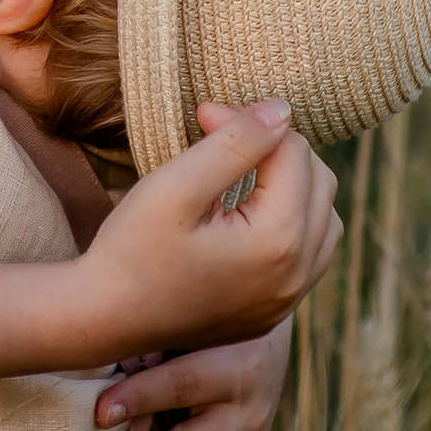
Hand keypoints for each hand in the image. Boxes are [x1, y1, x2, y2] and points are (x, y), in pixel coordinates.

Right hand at [67, 102, 338, 363]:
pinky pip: (310, 256)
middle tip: (221, 136)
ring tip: (245, 172)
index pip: (291, 151)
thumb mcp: (176, 185)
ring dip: (294, 185)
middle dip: (276, 148)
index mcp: (278, 241)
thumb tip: (280, 110)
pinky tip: (252, 214)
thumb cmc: (132, 249)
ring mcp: (288, 300)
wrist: (105, 319)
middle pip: (319, 180)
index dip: (248, 120)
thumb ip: (235, 142)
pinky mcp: (273, 314)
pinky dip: (293, 224)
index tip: (203, 115)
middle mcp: (296, 275)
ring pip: (325, 219)